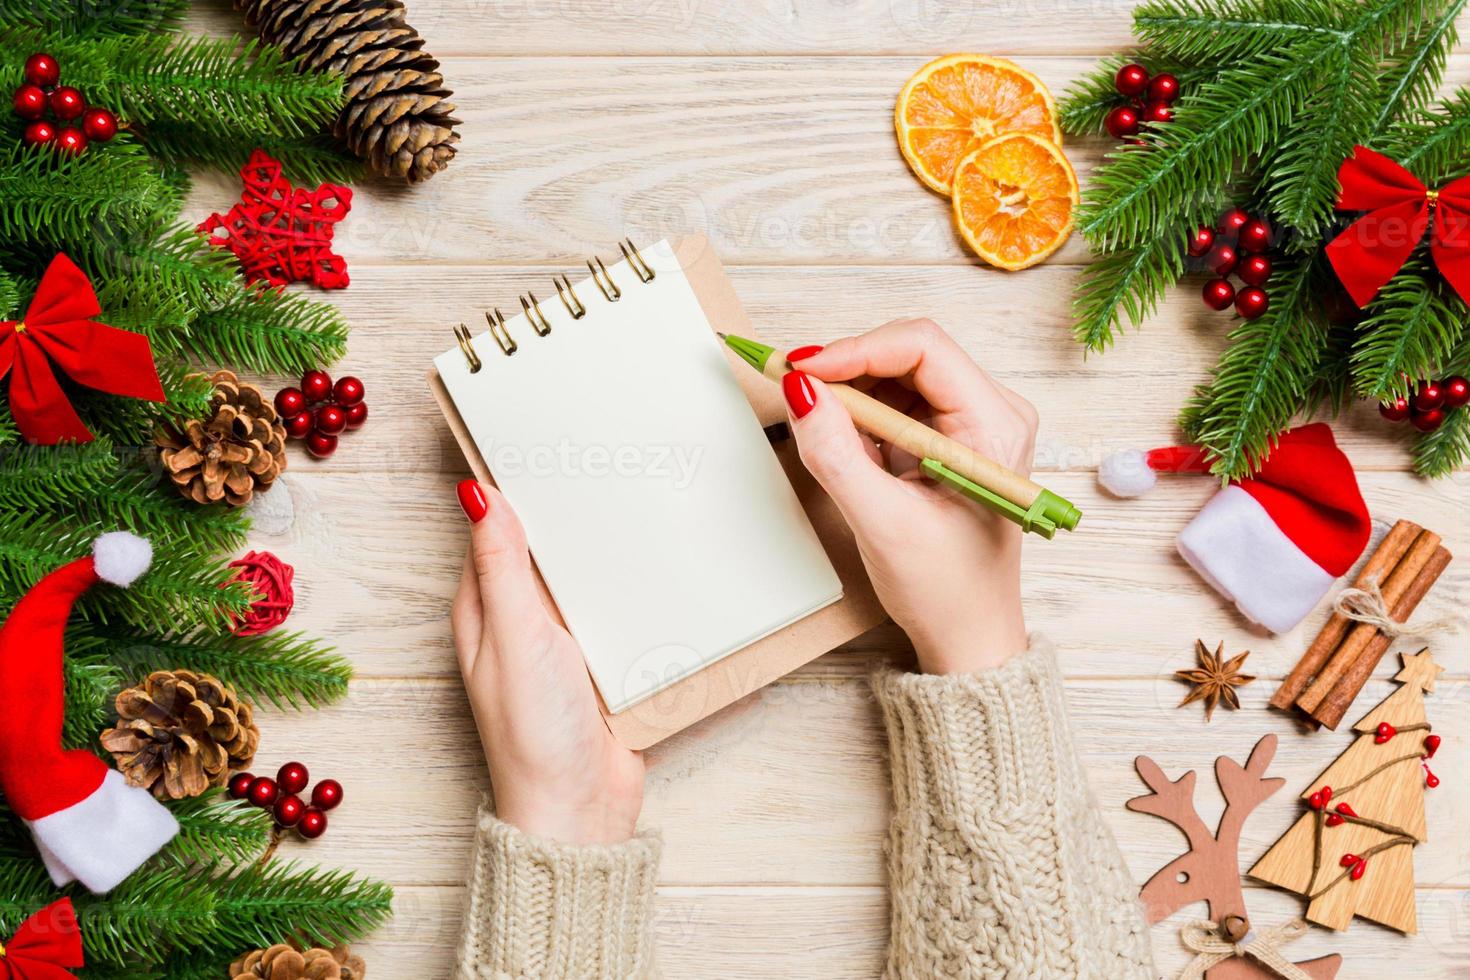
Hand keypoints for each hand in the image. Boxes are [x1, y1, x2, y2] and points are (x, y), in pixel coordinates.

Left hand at [451, 480, 644, 843]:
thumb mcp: (515, 635)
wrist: (582, 811)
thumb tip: (476, 494)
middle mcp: (520, 625)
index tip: (546, 443)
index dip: (517, 490)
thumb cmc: (534, 732)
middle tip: (611, 463)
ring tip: (645, 505)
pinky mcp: (604, 669)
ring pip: (589, 582)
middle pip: (548, 554)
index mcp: (485, 611)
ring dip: (611, 557)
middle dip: (573, 517)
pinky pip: (621, 618)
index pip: (495, 532)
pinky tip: (664, 573)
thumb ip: (500, 566)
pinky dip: (637, 598)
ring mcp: (564, 648)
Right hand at [782, 319, 1036, 673]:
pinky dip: (855, 415)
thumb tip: (801, 391)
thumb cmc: (948, 590)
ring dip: (848, 393)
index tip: (802, 369)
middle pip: (906, 354)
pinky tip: (839, 444)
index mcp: (996, 425)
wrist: (966, 635)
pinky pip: (890, 404)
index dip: (855, 349)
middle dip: (846, 367)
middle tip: (792, 386)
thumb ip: (837, 454)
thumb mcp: (883, 523)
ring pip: (893, 376)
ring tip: (816, 425)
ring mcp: (965, 425)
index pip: (922, 348)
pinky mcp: (940, 440)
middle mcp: (989, 413)